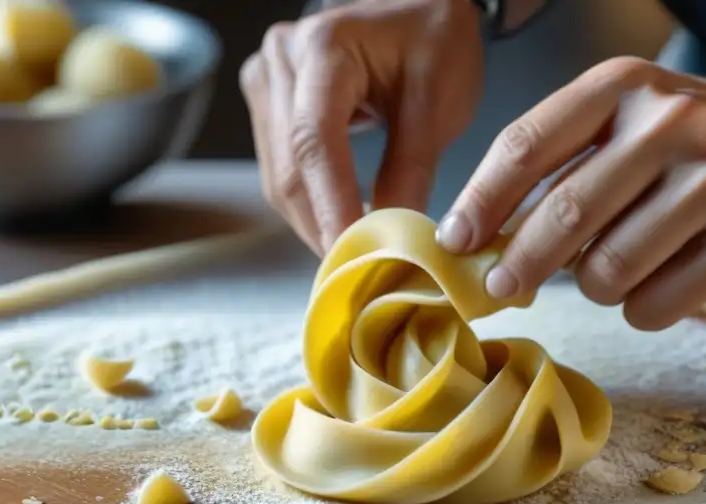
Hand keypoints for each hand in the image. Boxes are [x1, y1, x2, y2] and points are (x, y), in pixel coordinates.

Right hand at [241, 0, 483, 254]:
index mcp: (324, 46)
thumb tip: (392, 236)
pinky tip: (340, 228)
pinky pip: (281, 170)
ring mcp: (268, 81)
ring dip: (314, 223)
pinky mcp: (270, 104)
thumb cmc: (435, 39)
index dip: (331, 207)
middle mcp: (281, 60)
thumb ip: (411, 167)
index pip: (315, 142)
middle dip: (323, 227)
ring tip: (354, 259)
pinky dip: (311, 205)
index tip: (352, 257)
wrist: (422, 7)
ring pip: (278, 178)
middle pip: (289, 167)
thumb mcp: (437, 101)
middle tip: (360, 275)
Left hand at [437, 57, 705, 329]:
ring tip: (638, 267)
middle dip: (520, 265)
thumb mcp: (652, 126)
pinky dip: (652, 308)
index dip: (480, 201)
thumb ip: (578, 168)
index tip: (451, 244)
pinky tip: (680, 282)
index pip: (527, 145)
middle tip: (504, 289)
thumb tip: (492, 236)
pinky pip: (658, 303)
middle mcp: (671, 122)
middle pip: (561, 216)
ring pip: (607, 271)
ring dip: (605, 287)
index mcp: (630, 88)